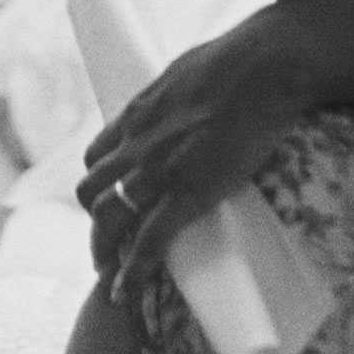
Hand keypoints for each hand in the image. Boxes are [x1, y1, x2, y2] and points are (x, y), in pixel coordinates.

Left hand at [76, 4, 311, 299]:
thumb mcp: (189, 72)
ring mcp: (156, 170)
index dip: (100, 185)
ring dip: (104, 251)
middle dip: (95, 224)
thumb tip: (196, 95)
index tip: (110, 204)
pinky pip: (146, 242)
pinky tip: (125, 294)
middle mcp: (135, 144)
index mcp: (137, 115)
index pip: (97, 157)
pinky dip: (131, 272)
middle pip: (92, 192)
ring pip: (108, 219)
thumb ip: (181, 94)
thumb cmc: (239, 60)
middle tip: (106, 250)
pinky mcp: (186, 192)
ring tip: (112, 277)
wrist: (261, 67)